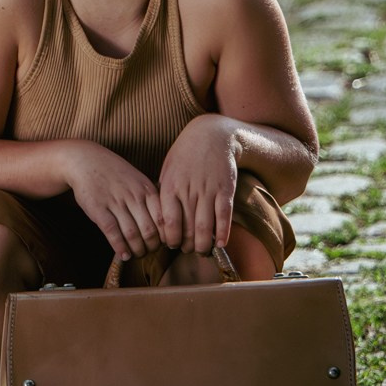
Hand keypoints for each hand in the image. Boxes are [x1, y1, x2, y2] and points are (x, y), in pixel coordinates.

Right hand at [67, 144, 164, 260]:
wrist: (85, 160)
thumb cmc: (114, 173)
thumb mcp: (137, 179)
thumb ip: (150, 198)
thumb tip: (164, 223)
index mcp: (146, 189)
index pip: (163, 219)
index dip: (165, 236)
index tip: (164, 244)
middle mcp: (133, 196)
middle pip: (149, 230)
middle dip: (152, 247)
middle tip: (150, 252)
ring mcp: (115, 202)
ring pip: (132, 234)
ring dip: (137, 250)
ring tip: (137, 255)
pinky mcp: (98, 209)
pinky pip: (112, 232)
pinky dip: (120, 247)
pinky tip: (124, 255)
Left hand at [157, 115, 238, 255]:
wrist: (212, 135)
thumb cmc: (185, 155)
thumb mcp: (167, 170)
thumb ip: (164, 194)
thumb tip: (159, 219)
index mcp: (170, 186)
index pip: (168, 222)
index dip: (170, 239)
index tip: (172, 244)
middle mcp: (188, 190)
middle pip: (187, 229)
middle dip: (187, 246)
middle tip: (188, 250)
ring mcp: (208, 190)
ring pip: (205, 227)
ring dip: (204, 245)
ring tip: (202, 250)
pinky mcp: (226, 190)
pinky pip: (224, 216)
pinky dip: (223, 233)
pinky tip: (219, 244)